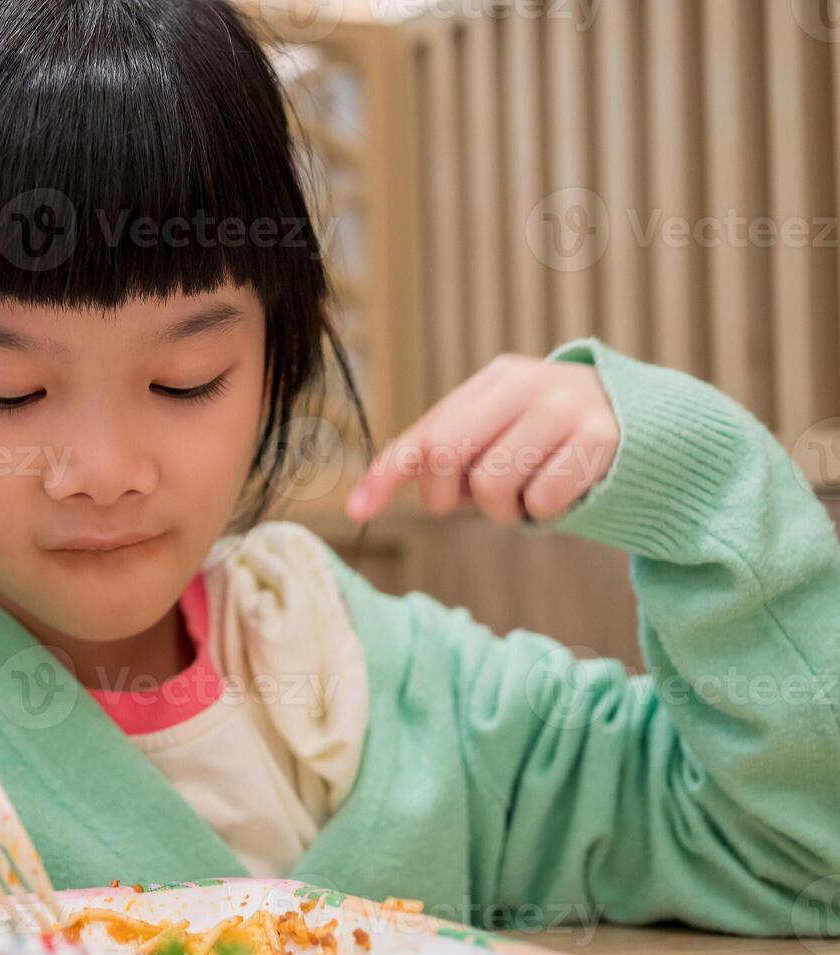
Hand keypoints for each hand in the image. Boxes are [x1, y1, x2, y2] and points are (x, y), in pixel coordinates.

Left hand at [345, 353, 618, 527]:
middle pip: (444, 454)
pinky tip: (564, 496)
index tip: (355, 511)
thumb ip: (448, 455)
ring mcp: (565, 405)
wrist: (661, 430)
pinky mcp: (602, 437)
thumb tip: (368, 498)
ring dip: (502, 512)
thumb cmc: (561, 443)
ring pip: (491, 482)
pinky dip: (545, 512)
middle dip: (447, 498)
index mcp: (493, 380)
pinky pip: (543, 498)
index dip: (384, 473)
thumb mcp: (503, 435)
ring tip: (527, 499)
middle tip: (474, 505)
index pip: (424, 432)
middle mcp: (526, 383)